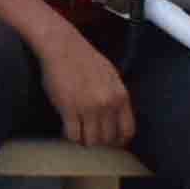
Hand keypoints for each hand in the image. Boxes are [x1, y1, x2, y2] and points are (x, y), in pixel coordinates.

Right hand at [40, 30, 135, 150]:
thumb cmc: (84, 59)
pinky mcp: (68, 109)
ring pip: (91, 140)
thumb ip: (116, 96)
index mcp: (121, 96)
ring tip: (78, 134)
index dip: (118, 140)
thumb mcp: (111, 76)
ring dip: (84, 141)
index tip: (110, 141)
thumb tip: (116, 116)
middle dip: (99, 141)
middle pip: (108, 139)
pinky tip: (67, 129)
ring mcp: (88, 108)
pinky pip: (73, 135)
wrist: (62, 47)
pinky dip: (70, 137)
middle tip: (90, 136)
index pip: (127, 130)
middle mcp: (107, 104)